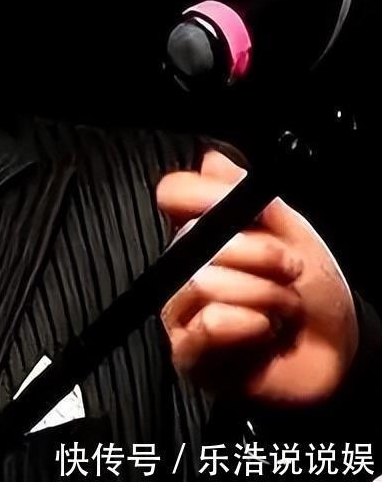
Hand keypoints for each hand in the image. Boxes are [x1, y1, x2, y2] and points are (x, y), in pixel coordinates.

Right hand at [157, 150, 358, 404]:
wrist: (340, 354)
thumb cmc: (314, 295)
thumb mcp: (291, 232)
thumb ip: (249, 195)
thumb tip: (210, 160)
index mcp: (203, 234)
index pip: (174, 195)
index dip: (208, 196)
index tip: (252, 210)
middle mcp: (184, 268)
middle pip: (192, 237)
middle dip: (259, 254)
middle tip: (289, 271)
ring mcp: (182, 312)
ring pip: (202, 283)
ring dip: (262, 296)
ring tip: (281, 310)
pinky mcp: (190, 354)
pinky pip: (207, 324)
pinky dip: (247, 325)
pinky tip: (264, 331)